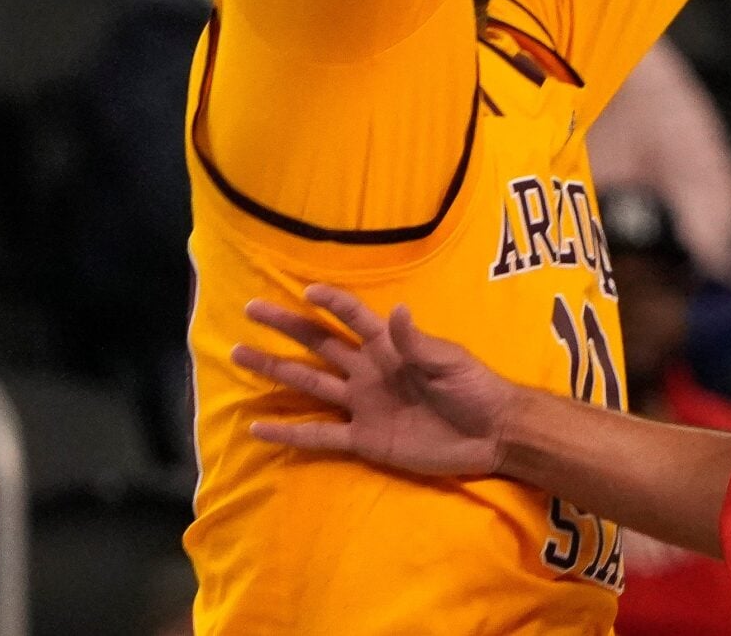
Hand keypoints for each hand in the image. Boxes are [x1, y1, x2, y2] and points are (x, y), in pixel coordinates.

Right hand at [237, 285, 517, 477]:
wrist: (490, 434)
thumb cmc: (474, 388)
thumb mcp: (450, 361)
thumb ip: (419, 342)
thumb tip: (398, 311)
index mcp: (389, 346)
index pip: (354, 318)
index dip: (332, 303)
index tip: (305, 290)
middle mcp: (368, 371)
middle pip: (320, 344)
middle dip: (286, 326)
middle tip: (251, 311)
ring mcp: (363, 405)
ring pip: (310, 384)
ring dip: (276, 371)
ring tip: (240, 354)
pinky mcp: (364, 440)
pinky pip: (320, 436)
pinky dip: (290, 432)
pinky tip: (258, 427)